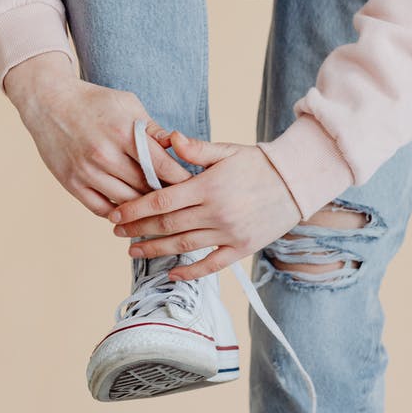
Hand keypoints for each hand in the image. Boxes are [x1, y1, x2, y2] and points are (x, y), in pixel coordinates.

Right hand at [8, 57, 192, 217]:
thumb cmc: (94, 101)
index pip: (161, 165)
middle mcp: (104, 155)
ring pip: (125, 203)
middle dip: (166, 196)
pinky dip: (118, 213)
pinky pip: (101, 209)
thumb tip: (179, 147)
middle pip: (145, 187)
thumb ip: (152, 129)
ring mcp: (86, 171)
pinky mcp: (71, 183)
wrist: (48, 102)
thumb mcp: (128, 104)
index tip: (194, 187)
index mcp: (123, 133)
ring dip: (144, 208)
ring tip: (160, 211)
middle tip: (182, 204)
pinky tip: (131, 212)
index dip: (180, 179)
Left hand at [108, 129, 301, 277]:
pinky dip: (190, 272)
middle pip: (167, 225)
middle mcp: (216, 213)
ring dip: (155, 250)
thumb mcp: (227, 150)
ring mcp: (229, 233)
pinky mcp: (242, 248)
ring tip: (133, 251)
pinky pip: (211, 265)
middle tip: (117, 231)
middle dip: (137, 229)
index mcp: (208, 186)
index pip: (161, 200)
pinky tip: (172, 274)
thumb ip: (195, 149)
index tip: (114, 213)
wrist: (297, 182)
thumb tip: (167, 138)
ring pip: (183, 246)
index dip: (134, 209)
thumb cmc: (259, 164)